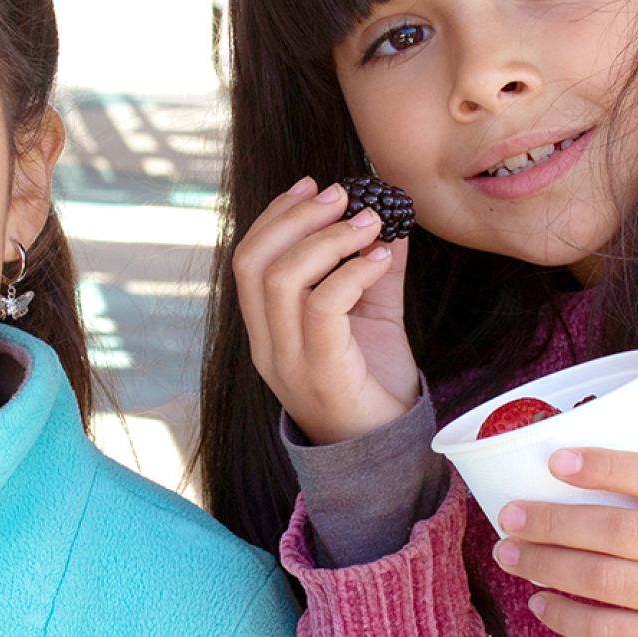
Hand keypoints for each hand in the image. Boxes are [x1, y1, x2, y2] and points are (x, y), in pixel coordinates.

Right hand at [232, 178, 418, 444]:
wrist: (390, 452)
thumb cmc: (376, 384)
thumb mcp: (374, 317)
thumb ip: (373, 270)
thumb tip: (388, 217)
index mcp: (266, 330)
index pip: (247, 260)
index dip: (274, 215)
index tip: (310, 184)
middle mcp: (267, 346)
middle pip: (253, 263)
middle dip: (295, 217)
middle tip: (341, 195)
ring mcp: (288, 362)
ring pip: (282, 280)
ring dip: (327, 239)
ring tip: (369, 221)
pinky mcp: (321, 373)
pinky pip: (323, 308)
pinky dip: (351, 272)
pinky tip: (379, 258)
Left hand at [491, 448, 637, 636]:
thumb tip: (581, 452)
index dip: (603, 467)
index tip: (555, 461)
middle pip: (618, 533)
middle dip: (553, 523)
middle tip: (510, 517)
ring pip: (607, 582)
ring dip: (548, 566)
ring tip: (510, 555)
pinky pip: (612, 633)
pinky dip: (568, 618)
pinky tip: (540, 601)